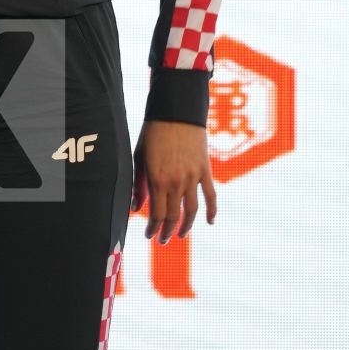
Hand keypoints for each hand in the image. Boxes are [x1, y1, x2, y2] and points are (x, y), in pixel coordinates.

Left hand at [131, 118, 216, 243]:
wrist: (176, 110)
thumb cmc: (153, 131)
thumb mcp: (140, 155)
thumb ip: (139, 183)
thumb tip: (136, 207)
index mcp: (157, 178)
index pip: (156, 214)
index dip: (152, 228)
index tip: (148, 235)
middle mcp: (176, 181)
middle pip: (172, 216)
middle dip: (166, 231)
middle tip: (162, 239)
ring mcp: (192, 177)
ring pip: (191, 210)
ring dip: (186, 226)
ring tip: (180, 234)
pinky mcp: (205, 170)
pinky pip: (211, 196)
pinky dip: (212, 211)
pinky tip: (209, 222)